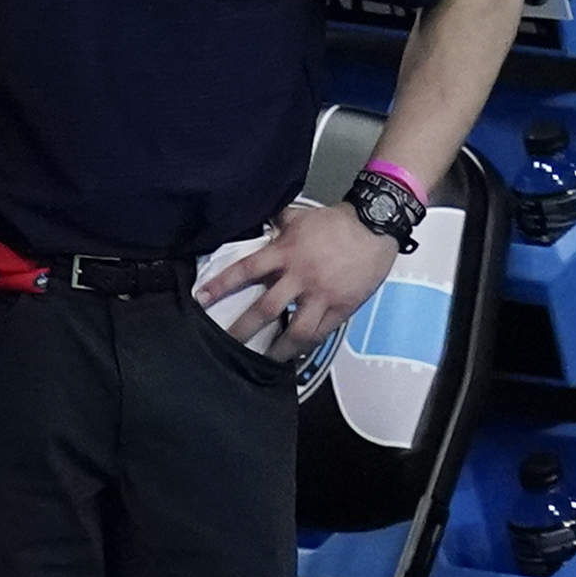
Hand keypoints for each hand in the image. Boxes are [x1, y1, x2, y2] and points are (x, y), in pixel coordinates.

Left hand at [195, 200, 397, 361]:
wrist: (374, 227)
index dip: (221, 285)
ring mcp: (321, 296)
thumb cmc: (335, 221)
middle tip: (227, 343)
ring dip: (278, 349)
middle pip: (265, 309)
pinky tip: (296, 353)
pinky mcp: (342, 308)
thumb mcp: (298, 216)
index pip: (245, 270)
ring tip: (265, 359)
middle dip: (243, 328)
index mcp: (285, 253)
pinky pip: (322, 333)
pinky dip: (307, 345)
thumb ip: (276, 224)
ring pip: (296, 331)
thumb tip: (257, 223)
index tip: (201, 299)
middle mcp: (299, 278)